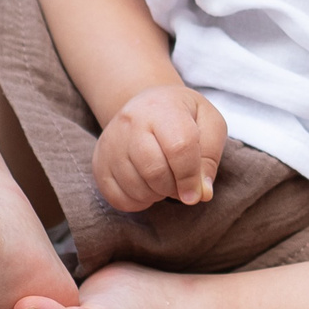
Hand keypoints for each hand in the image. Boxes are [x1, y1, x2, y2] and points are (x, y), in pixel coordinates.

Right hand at [92, 85, 226, 211]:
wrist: (150, 105)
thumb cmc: (185, 116)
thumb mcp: (209, 124)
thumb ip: (210, 157)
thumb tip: (202, 193)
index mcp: (163, 108)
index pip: (179, 147)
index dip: (190, 177)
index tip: (197, 194)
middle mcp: (131, 122)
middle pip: (154, 170)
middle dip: (173, 188)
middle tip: (181, 185)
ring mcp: (111, 143)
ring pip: (135, 187)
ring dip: (157, 195)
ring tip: (165, 181)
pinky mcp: (99, 162)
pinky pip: (116, 197)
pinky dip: (137, 202)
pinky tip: (148, 188)